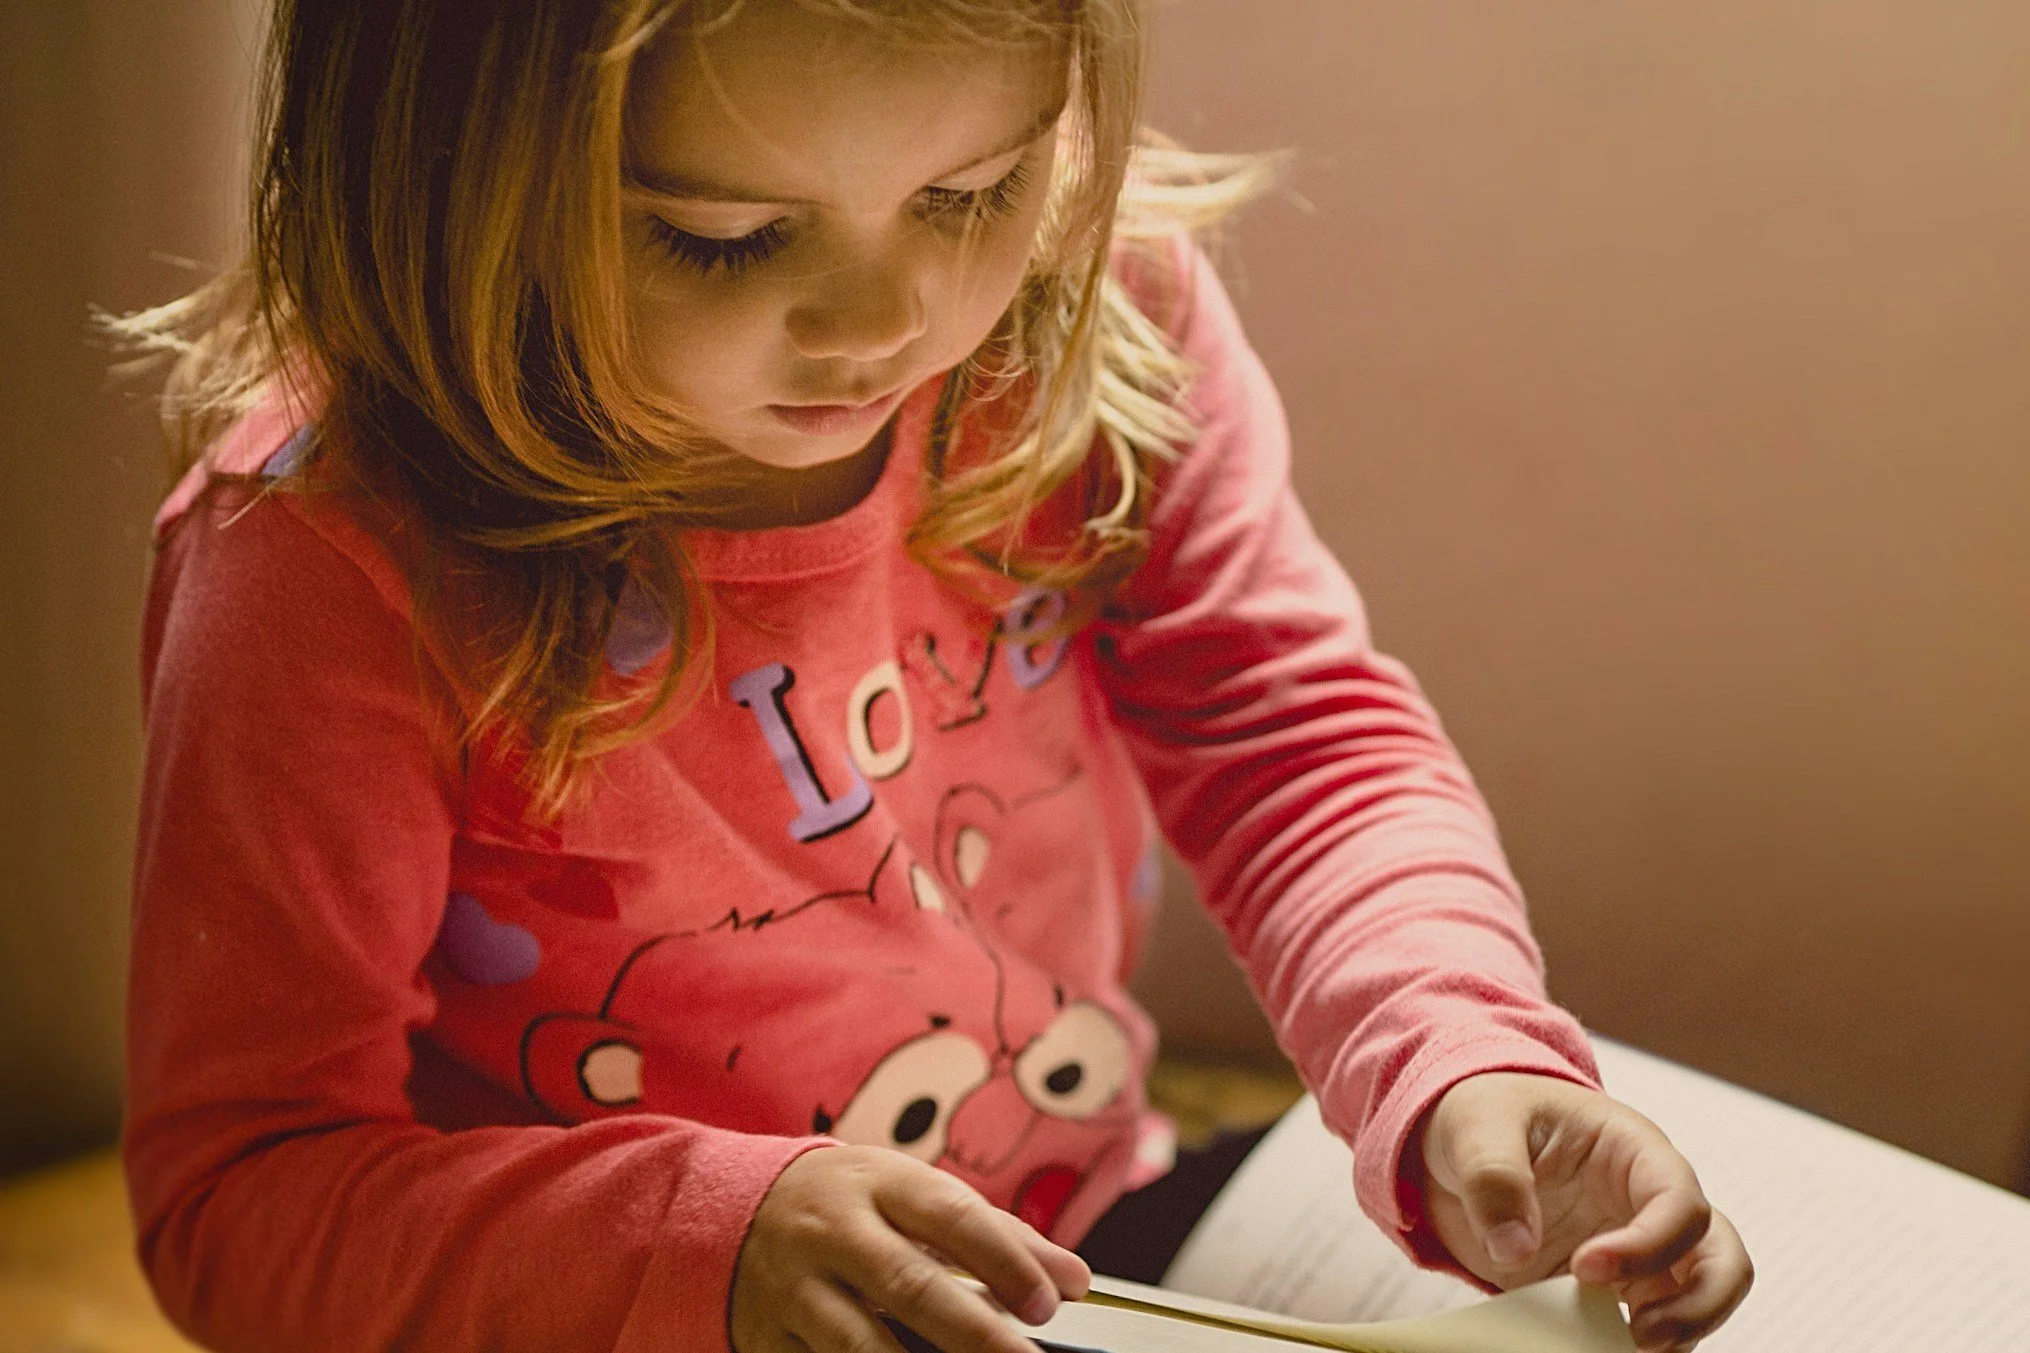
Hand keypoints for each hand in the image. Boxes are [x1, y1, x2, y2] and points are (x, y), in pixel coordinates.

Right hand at [731, 1145, 1090, 1352]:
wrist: (737, 1209)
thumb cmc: (853, 1205)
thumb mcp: (916, 1196)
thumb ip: (997, 1236)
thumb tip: (1073, 1280)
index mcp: (881, 1184)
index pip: (952, 1216)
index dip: (1004, 1261)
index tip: (1049, 1303)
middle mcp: (835, 1231)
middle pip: (909, 1283)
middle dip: (974, 1332)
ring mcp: (796, 1286)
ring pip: (858, 1341)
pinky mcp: (768, 1336)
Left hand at [1413, 1072, 1751, 1352]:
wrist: (1456, 1143)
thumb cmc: (1484, 1114)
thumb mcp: (1475, 1125)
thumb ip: (1494, 1178)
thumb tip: (1514, 1249)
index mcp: (1632, 1150)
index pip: (1679, 1201)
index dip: (1648, 1244)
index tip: (1584, 1267)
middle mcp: (1649, 1203)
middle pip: (1721, 1259)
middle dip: (1699, 1306)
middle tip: (1640, 1336)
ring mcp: (1636, 1250)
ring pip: (1697, 1300)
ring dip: (1676, 1334)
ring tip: (1619, 1348)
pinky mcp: (1609, 1289)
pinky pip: (1645, 1323)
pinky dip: (1627, 1344)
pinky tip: (1591, 1348)